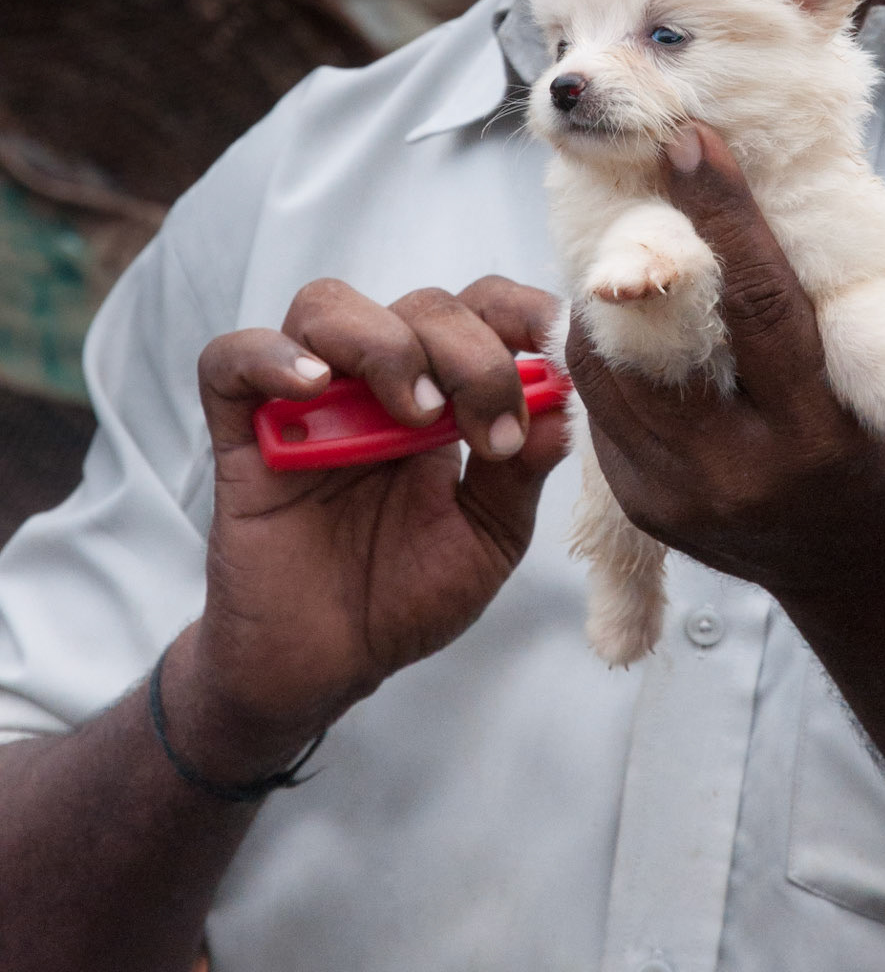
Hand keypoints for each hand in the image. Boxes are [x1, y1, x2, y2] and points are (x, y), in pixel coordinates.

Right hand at [169, 277, 568, 780]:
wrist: (327, 666)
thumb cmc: (407, 595)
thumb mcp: (488, 537)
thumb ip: (522, 471)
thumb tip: (565, 403)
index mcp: (442, 394)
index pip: (479, 308)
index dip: (519, 311)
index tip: (557, 346)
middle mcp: (377, 382)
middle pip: (421, 305)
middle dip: (471, 355)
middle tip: (490, 433)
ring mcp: (307, 401)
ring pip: (329, 307)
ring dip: (385, 345)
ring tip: (414, 415)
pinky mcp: (243, 432)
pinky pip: (232, 359)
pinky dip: (271, 356)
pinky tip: (313, 389)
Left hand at [565, 126, 884, 609]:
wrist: (872, 572)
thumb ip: (826, 302)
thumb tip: (752, 192)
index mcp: (817, 437)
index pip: (759, 304)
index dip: (721, 214)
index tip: (691, 139)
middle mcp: (740, 475)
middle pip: (657, 339)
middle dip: (635, 248)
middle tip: (631, 175)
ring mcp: (681, 499)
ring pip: (607, 370)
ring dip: (607, 296)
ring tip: (622, 237)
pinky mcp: (644, 507)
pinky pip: (602, 409)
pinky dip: (608, 351)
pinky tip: (623, 310)